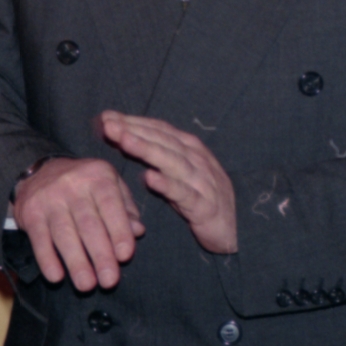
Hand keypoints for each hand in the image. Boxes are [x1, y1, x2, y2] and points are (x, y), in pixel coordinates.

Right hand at [12, 156, 144, 290]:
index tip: (125, 256)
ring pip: (64, 234)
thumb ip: (126, 207)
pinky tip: (56, 277)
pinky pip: (39, 239)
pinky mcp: (30, 213)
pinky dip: (47, 260)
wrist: (40, 170)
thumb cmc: (84, 184)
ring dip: (76, 262)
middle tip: (110, 281)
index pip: (111, 205)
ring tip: (87, 286)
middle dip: (100, 255)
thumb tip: (138, 231)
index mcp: (98, 176)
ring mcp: (50, 199)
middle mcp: (73, 185)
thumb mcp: (109, 184)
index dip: (119, 231)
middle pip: (88, 224)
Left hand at [99, 110, 237, 253]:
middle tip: (108, 123)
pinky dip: (167, 185)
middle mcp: (196, 159)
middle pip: (161, 140)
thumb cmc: (201, 198)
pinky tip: (150, 179)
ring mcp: (202, 181)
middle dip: (134, 130)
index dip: (133, 122)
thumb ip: (157, 156)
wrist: (239, 227)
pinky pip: (184, 194)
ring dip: (147, 149)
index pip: (158, 130)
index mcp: (189, 148)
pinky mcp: (204, 206)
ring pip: (171, 161)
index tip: (106, 117)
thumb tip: (125, 138)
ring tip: (124, 140)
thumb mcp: (179, 173)